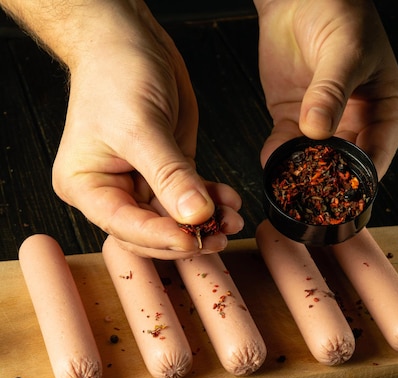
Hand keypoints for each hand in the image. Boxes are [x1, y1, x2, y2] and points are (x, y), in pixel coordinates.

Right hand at [52, 6, 242, 258]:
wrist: (127, 40)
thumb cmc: (114, 74)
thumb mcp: (141, 127)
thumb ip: (170, 174)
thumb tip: (194, 215)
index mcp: (88, 187)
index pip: (125, 226)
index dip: (160, 237)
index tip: (191, 239)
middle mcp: (112, 192)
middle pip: (150, 232)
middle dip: (186, 236)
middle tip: (217, 236)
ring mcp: (140, 185)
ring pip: (174, 220)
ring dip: (205, 223)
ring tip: (231, 221)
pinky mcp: (167, 173)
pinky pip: (190, 198)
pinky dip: (211, 202)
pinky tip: (229, 200)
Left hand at [254, 0, 397, 178]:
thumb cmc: (338, 12)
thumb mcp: (344, 51)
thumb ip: (331, 92)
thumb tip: (318, 131)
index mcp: (385, 109)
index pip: (379, 154)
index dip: (362, 178)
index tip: (344, 194)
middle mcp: (357, 122)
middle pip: (346, 166)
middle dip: (329, 185)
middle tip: (313, 199)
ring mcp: (324, 126)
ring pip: (314, 162)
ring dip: (300, 176)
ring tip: (288, 186)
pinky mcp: (294, 122)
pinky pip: (286, 148)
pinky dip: (277, 158)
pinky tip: (271, 163)